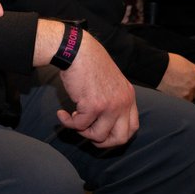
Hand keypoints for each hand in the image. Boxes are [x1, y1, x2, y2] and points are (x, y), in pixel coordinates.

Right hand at [57, 33, 138, 147]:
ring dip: (81, 131)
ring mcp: (109, 106)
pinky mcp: (92, 105)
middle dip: (102, 142)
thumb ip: (113, 98)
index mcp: (128, 97)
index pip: (132, 128)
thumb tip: (103, 120)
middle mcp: (123, 103)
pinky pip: (79, 125)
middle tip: (87, 134)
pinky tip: (61, 114)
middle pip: (120, 138)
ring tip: (72, 119)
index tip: (102, 132)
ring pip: (98, 135)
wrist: (77, 51)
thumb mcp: (111, 81)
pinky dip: (67, 122)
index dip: (116, 136)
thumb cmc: (89, 63)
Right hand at [156, 53, 194, 100]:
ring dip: (182, 94)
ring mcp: (186, 93)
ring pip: (188, 98)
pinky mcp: (178, 99)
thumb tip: (194, 77)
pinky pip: (180, 101)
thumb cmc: (167, 62)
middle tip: (178, 84)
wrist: (154, 68)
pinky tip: (169, 91)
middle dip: (189, 89)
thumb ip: (192, 72)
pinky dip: (175, 98)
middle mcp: (194, 85)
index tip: (193, 82)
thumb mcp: (184, 63)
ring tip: (172, 87)